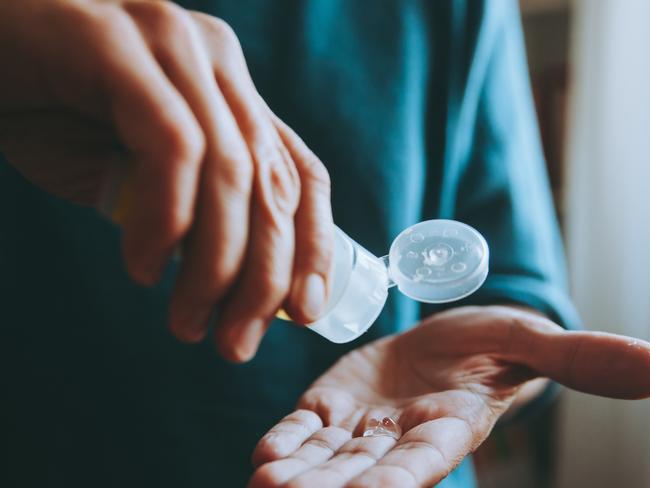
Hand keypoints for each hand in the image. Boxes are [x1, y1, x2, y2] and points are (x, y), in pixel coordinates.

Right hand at [0, 0, 333, 360]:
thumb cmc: (49, 113)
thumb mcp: (136, 172)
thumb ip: (192, 211)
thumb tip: (240, 285)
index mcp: (231, 91)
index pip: (300, 173)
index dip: (313, 247)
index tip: (305, 313)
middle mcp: (215, 61)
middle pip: (274, 183)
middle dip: (264, 279)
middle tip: (236, 344)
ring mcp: (172, 44)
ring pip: (231, 175)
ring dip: (215, 268)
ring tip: (186, 323)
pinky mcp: (117, 44)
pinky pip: (171, 148)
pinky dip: (165, 221)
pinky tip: (144, 267)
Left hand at [251, 306, 649, 486]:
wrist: (441, 336)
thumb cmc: (490, 342)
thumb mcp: (527, 343)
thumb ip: (578, 360)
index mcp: (447, 428)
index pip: (424, 461)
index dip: (398, 479)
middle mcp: (399, 439)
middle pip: (365, 473)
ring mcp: (360, 426)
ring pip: (328, 459)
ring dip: (300, 474)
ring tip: (267, 484)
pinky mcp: (331, 405)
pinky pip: (306, 430)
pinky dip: (287, 443)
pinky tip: (264, 457)